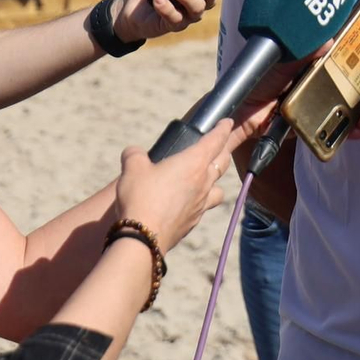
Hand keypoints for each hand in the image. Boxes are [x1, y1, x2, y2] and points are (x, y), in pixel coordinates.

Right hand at [111, 122, 234, 252]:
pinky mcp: (194, 221)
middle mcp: (203, 182)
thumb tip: (133, 153)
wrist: (143, 237)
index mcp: (193, 162)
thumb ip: (135, 155)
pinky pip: (205, 206)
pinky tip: (190, 202)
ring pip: (218, 187)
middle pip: (222, 162)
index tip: (227, 122)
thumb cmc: (141, 197)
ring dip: (216, 179)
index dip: (222, 129)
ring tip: (208, 177)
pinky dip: (202, 200)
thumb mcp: (132, 168)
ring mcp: (201, 204)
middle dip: (223, 151)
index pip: (215, 140)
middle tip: (221, 145)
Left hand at [231, 48, 359, 143]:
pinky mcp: (306, 128)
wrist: (239, 112)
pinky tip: (356, 133)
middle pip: (345, 92)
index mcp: (308, 69)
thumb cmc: (258, 82)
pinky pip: (329, 131)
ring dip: (357, 116)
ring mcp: (310, 109)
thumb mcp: (282, 61)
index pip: (338, 67)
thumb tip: (330, 40)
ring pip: (341, 112)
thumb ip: (304, 51)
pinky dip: (344, 133)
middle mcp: (312, 88)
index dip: (357, 72)